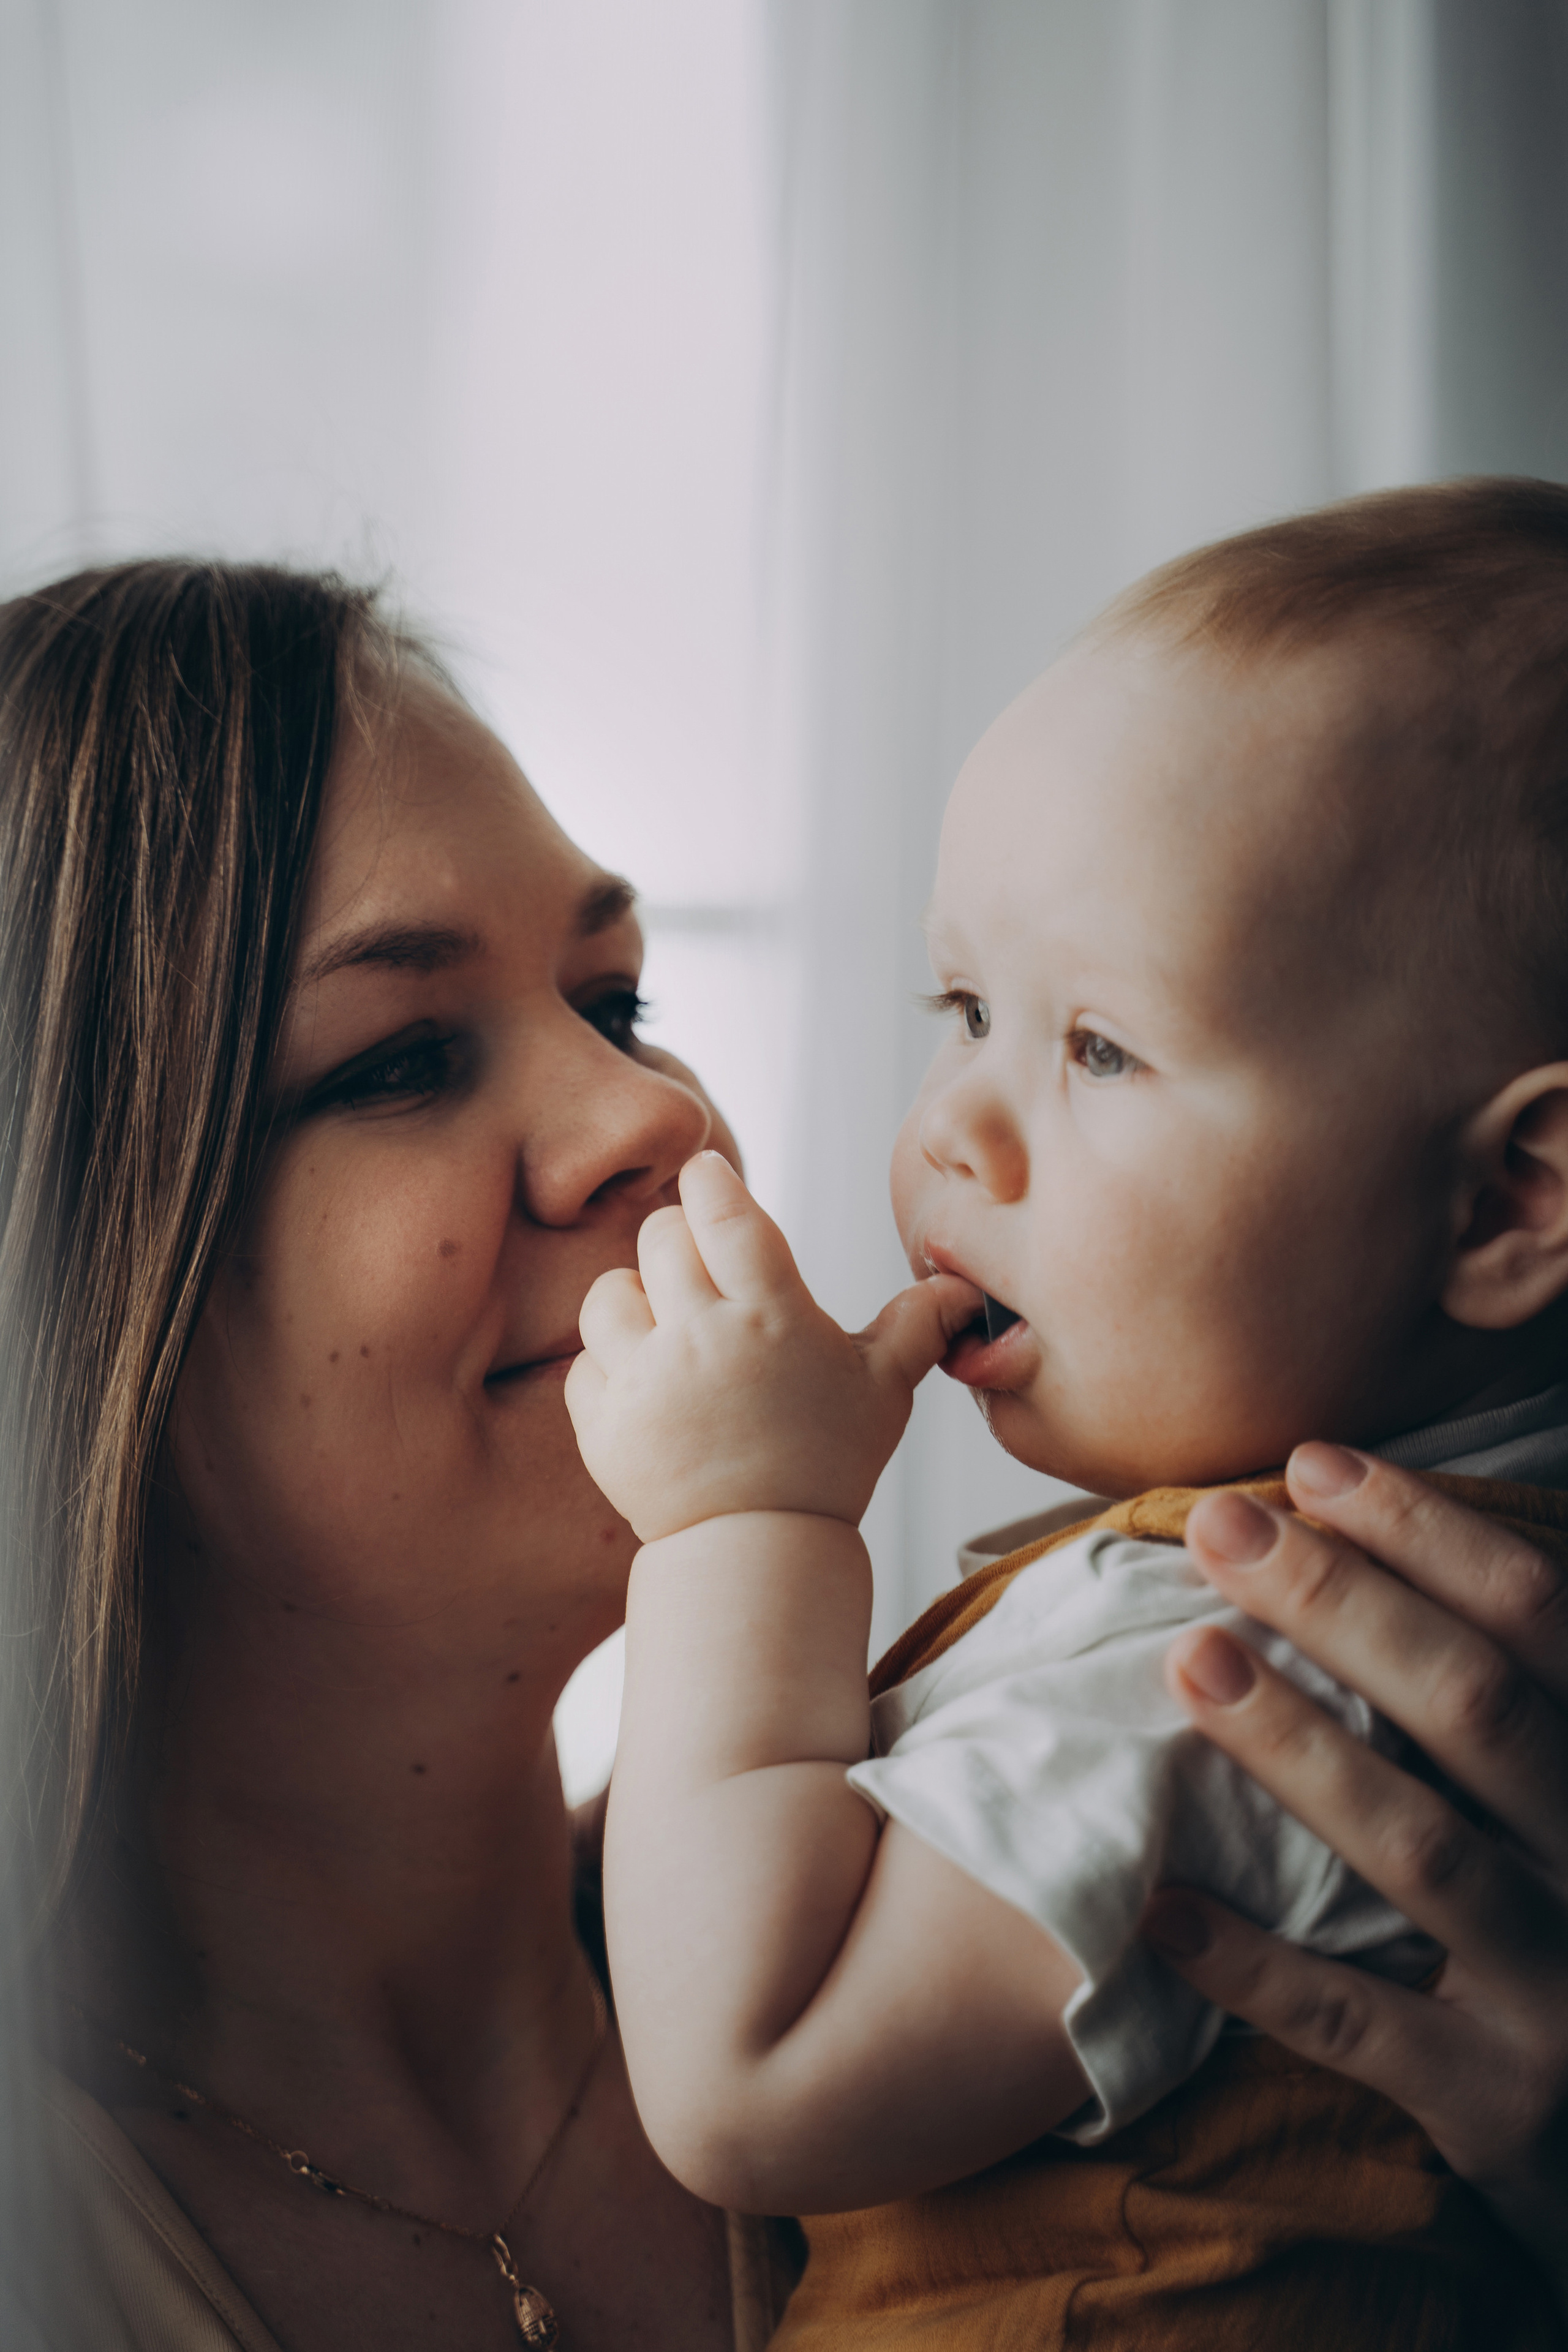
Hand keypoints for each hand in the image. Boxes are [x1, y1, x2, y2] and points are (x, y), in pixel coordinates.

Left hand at [566, 1153, 979, 1542]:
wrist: (760, 1551)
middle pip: (660, 1239)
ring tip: (665, 1327)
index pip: (723, 1213)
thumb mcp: (883, 1391)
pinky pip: (585, 1362)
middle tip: (699, 1267)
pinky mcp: (602, 1425)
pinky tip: (646, 1385)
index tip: (705, 1172)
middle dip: (678, 1240)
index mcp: (771, 1315)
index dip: (708, 1180)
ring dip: (632, 1299)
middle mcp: (701, 1338)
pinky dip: (608, 1366)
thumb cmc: (828, 1464)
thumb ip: (917, 1326)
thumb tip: (964, 1288)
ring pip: (607, 1293)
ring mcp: (644, 1382)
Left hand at [1145, 1445, 1567, 2286]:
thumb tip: (1344, 1519)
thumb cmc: (1552, 1910)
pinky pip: (1360, 2025)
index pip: (1536, 1614)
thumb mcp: (1550, 1781)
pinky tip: (1159, 1908)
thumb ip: (1491, 1677)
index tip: (1308, 1465)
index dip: (1424, 1530)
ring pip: (1424, 1850)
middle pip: (1478, 1705)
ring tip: (1189, 1662)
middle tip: (1219, 1528)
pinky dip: (1255, 1965)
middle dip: (1343, 1604)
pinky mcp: (1501, 2103)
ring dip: (1299, 1748)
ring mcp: (1563, 1990)